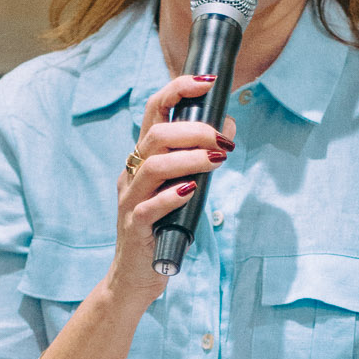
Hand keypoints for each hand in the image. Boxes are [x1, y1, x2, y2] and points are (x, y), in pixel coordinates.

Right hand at [109, 74, 235, 299]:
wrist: (137, 276)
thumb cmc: (163, 229)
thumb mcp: (184, 189)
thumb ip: (199, 162)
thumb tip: (228, 131)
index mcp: (143, 158)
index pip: (155, 111)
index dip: (178, 90)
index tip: (207, 82)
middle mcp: (132, 173)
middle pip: (156, 134)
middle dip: (194, 130)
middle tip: (223, 140)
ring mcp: (130, 199)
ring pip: (153, 166)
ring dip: (189, 159)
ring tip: (217, 160)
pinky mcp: (134, 227)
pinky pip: (148, 206)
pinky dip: (172, 196)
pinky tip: (192, 191)